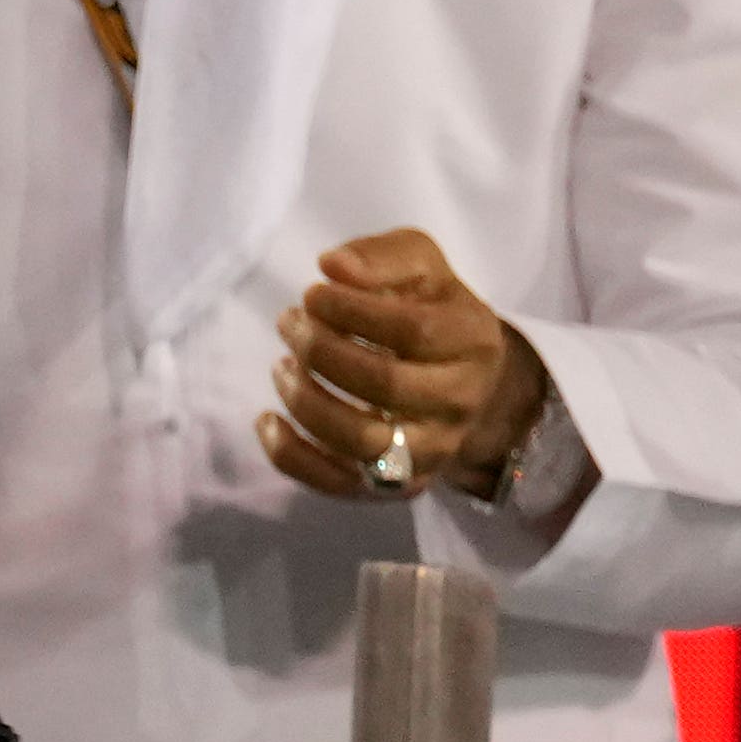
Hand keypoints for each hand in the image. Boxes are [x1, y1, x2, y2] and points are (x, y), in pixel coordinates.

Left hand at [257, 228, 546, 499]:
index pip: (411, 331)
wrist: (466, 378)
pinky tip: (268, 420)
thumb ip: (381, 257)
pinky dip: (293, 457)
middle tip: (289, 322)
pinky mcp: (399, 485)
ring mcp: (432, 451)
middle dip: (321, 350)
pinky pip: (341, 485)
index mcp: (472, 340)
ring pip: (361, 442)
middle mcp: (460, 402)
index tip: (312, 293)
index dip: (351, 310)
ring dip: (305, 400)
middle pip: (385, 386)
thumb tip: (332, 266)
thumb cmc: (431, 308)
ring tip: (283, 364)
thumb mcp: (420, 263)